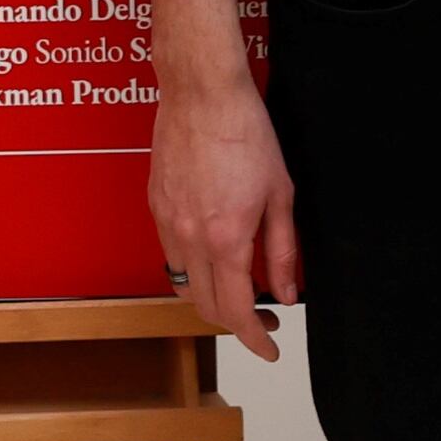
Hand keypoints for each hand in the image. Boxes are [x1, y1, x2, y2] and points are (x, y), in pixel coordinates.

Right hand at [147, 66, 297, 359]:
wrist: (202, 93)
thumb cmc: (246, 133)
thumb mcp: (280, 195)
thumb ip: (282, 250)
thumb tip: (285, 292)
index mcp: (226, 238)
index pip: (237, 311)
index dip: (256, 339)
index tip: (270, 348)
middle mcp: (190, 237)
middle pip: (205, 307)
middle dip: (236, 322)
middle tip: (265, 314)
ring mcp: (168, 222)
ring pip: (184, 284)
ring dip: (211, 296)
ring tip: (238, 283)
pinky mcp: (156, 206)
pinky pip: (171, 253)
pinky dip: (193, 266)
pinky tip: (214, 249)